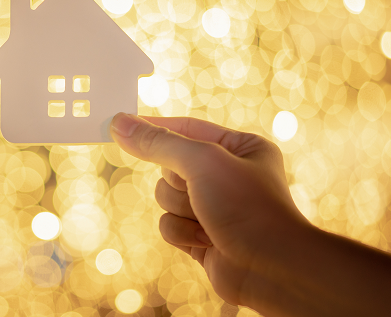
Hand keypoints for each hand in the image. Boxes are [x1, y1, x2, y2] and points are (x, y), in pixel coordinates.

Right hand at [110, 113, 309, 305]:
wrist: (270, 269)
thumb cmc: (247, 207)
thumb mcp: (201, 162)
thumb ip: (158, 143)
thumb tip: (120, 123)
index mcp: (240, 147)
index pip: (186, 127)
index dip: (154, 127)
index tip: (120, 121)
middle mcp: (227, 174)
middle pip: (169, 165)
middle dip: (177, 182)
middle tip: (198, 190)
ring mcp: (213, 206)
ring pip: (164, 196)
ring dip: (179, 209)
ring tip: (207, 220)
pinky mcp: (201, 235)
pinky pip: (168, 224)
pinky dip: (180, 232)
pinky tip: (205, 240)